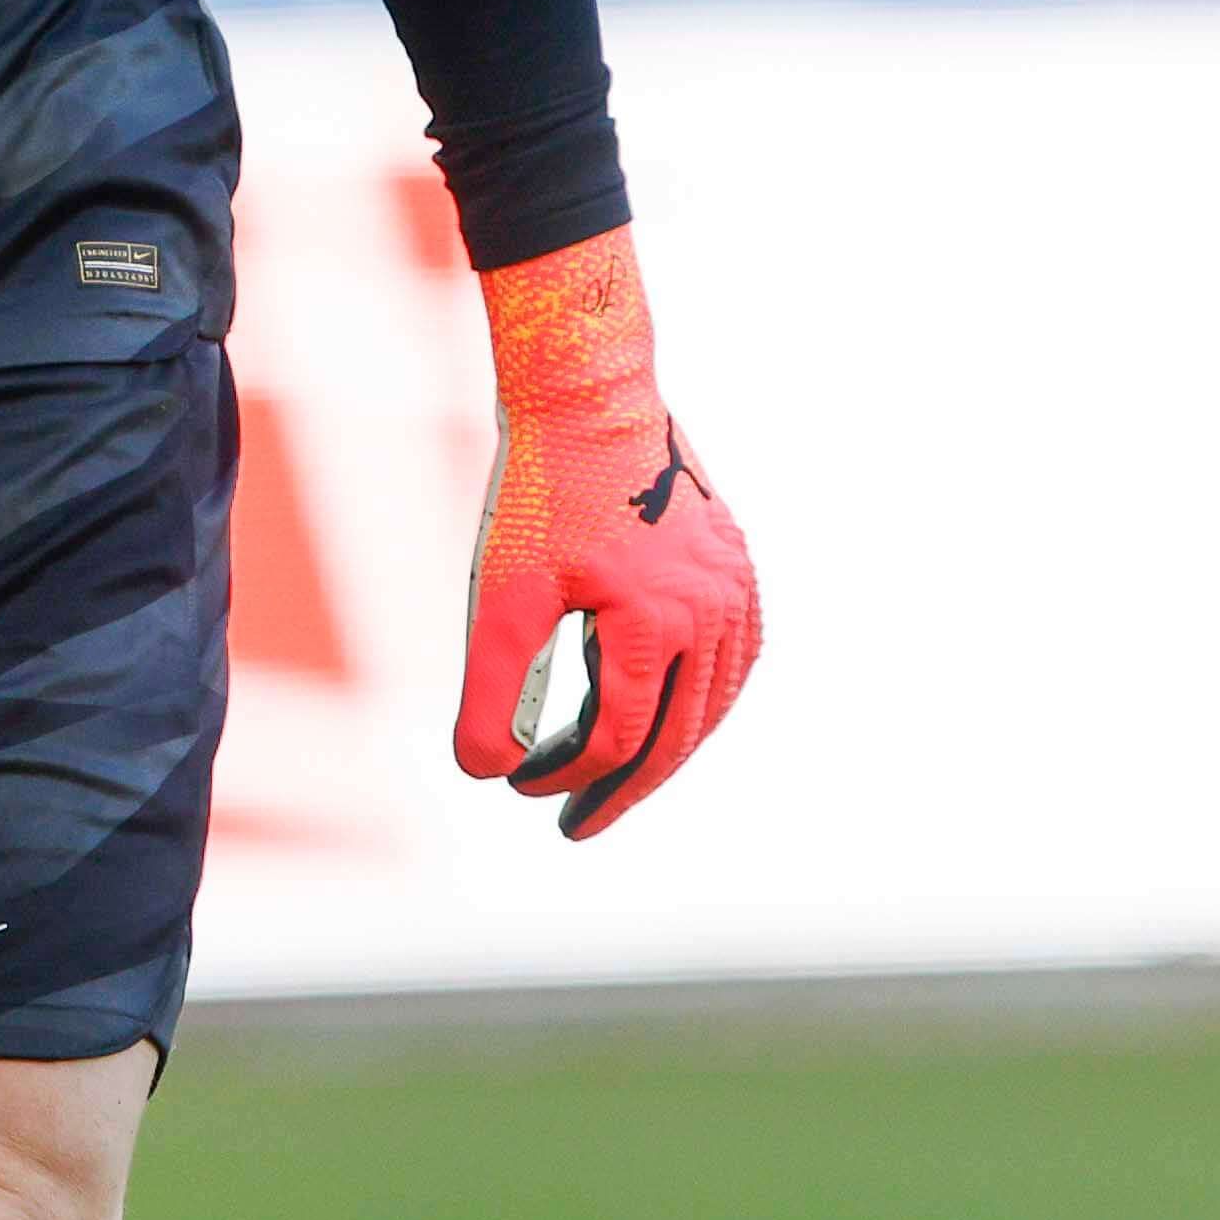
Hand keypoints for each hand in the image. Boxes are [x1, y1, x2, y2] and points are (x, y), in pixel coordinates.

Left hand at [452, 223, 760, 836]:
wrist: (589, 395)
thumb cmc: (539, 493)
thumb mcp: (502, 596)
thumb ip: (492, 690)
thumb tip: (484, 771)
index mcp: (659, 624)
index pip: (616, 736)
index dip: (564, 773)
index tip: (520, 784)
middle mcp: (714, 612)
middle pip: (675, 734)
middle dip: (624, 787)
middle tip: (577, 824)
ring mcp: (735, 588)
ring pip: (713, 702)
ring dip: (668, 748)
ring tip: (619, 779)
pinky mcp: (736, 565)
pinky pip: (734, 657)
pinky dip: (702, 698)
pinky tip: (668, 712)